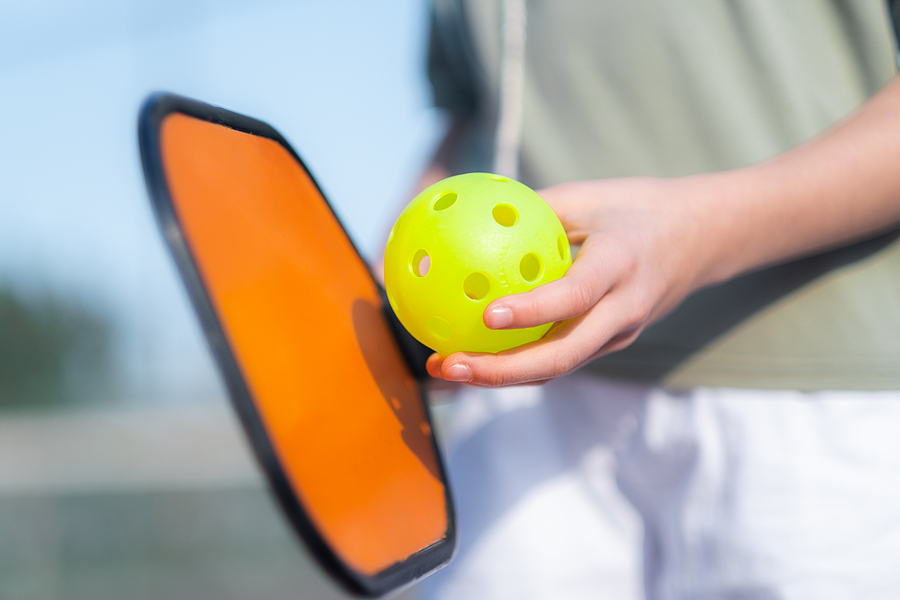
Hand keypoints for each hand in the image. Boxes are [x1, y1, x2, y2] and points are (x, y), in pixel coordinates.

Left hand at [427, 175, 719, 385]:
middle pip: (560, 357)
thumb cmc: (638, 208)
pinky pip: (560, 359)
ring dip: (499, 375)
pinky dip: (516, 363)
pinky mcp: (611, 343)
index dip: (531, 312)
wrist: (704, 239)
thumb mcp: (591, 197)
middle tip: (447, 364)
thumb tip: (469, 214)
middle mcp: (623, 311)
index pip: (574, 297)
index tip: (486, 315)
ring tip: (445, 365)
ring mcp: (619, 334)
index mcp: (621, 266)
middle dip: (499, 371)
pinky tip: (475, 354)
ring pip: (556, 368)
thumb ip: (536, 208)